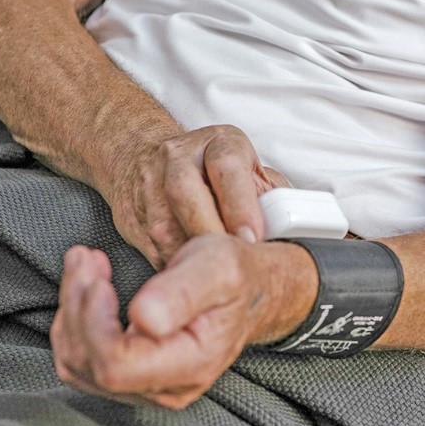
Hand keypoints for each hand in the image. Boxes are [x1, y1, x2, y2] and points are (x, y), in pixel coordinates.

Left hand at [50, 236, 315, 408]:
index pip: (116, 365)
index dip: (93, 323)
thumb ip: (183, 292)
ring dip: (71, 310)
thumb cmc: (234, 275)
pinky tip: (87, 288)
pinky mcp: (131, 378)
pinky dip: (74, 321)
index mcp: (192, 364)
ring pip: (78, 363)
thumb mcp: (218, 268)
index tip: (98, 277)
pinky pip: (81, 360)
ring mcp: (147, 388)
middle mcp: (167, 388)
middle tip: (86, 256)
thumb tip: (142, 317)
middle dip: (77, 306)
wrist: (248, 291)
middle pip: (90, 364)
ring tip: (85, 263)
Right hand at [104, 124, 289, 268]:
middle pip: (187, 195)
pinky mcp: (131, 214)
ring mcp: (149, 184)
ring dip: (190, 258)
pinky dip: (174, 269)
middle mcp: (179, 158)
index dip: (240, 205)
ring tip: (214, 280)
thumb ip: (271, 197)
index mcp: (218, 143)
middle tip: (233, 267)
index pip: (228, 168)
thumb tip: (293, 233)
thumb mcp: (248, 171)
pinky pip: (152, 248)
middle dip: (211, 235)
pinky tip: (191, 282)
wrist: (143, 156)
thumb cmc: (212, 170)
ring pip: (165, 226)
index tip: (252, 238)